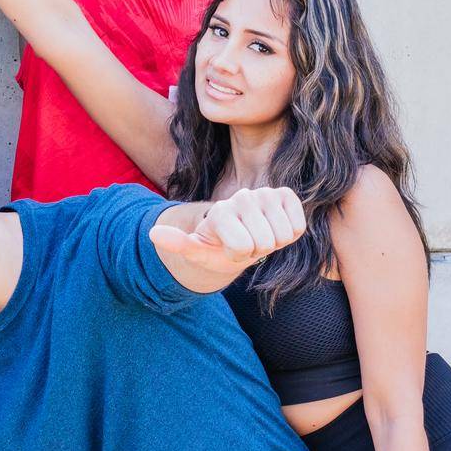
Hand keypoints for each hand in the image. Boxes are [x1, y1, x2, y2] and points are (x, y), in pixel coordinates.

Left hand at [149, 187, 306, 278]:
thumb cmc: (217, 245)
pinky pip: (298, 226)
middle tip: (246, 242)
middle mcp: (242, 197)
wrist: (236, 234)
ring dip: (273, 242)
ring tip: (258, 235)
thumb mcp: (196, 250)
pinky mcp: (285, 195)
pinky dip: (290, 233)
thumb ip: (177, 243)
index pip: (242, 247)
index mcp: (220, 210)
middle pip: (264, 242)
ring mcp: (264, 194)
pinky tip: (274, 227)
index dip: (237, 255)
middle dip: (256, 250)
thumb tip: (153, 233)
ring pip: (283, 235)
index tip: (228, 248)